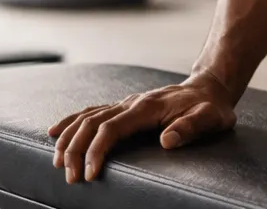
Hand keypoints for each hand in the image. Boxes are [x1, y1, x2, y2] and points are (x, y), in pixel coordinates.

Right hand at [48, 72, 237, 183]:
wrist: (210, 88)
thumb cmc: (211, 107)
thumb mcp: (210, 117)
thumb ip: (191, 127)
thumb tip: (168, 140)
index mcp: (148, 107)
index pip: (112, 128)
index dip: (97, 150)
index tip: (90, 175)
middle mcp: (132, 102)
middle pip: (92, 123)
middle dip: (76, 150)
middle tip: (70, 178)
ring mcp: (126, 103)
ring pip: (87, 117)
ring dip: (69, 139)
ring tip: (58, 163)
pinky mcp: (124, 107)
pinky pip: (92, 112)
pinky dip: (71, 122)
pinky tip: (55, 132)